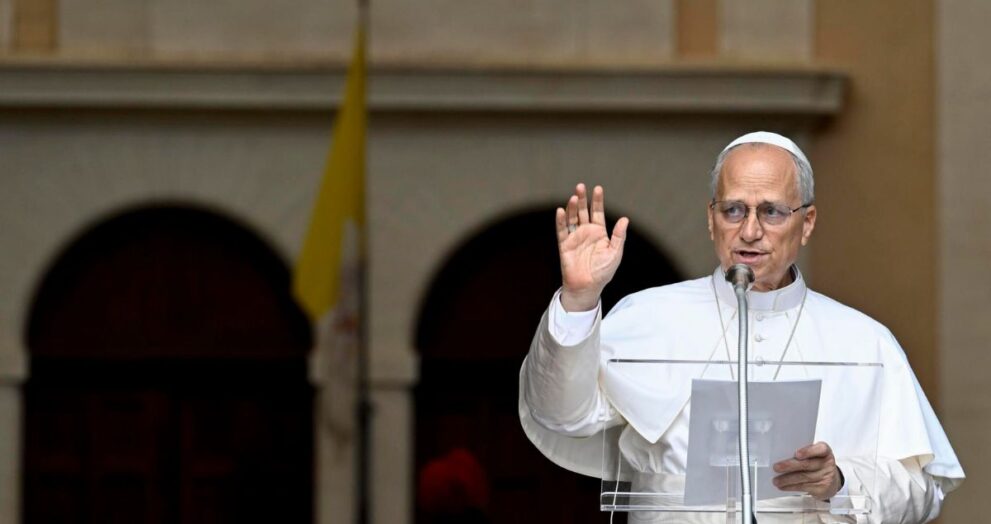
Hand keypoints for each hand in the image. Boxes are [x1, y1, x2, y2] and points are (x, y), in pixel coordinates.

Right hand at [555, 183, 628, 310]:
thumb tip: (625, 219)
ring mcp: (575, 237)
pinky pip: (562, 231)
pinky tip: (561, 211)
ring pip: (572, 218)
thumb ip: (619, 236)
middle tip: (581, 187)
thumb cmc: (603, 272)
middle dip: (582, 199)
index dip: (597, 201)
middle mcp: (586, 232)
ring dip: (571, 207)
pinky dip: (561, 221)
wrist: (588, 286)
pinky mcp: (565, 245)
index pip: (597, 212)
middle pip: (582, 211)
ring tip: (573, 197)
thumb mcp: (615, 253)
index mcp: (599, 232)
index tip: (598, 189)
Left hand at [772, 442, 842, 499]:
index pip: (820, 449)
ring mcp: (825, 477)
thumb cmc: (817, 463)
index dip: (808, 451)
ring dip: (787, 479)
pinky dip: (791, 487)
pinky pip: (804, 487)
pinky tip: (783, 486)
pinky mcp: (822, 489)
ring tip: (776, 480)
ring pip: (804, 477)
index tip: (797, 454)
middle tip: (776, 467)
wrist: (832, 481)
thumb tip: (780, 456)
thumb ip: (802, 453)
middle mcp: (827, 463)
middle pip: (807, 464)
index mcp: (824, 451)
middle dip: (790, 466)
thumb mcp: (814, 455)